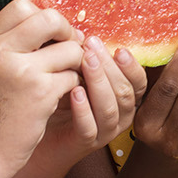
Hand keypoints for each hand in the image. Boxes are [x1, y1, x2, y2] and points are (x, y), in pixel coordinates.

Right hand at [0, 0, 83, 172]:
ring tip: (61, 79)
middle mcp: (2, 49)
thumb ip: (17, 40)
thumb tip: (57, 18)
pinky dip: (74, 87)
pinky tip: (58, 98)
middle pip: (51, 18)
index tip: (49, 36)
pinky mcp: (41, 93)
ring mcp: (22, 70)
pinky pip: (74, 76)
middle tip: (68, 51)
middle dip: (67, 33)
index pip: (24, 4)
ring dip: (75, 64)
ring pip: (71, 49)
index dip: (44, 17)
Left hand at [36, 35, 146, 167]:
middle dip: (109, 67)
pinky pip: (89, 128)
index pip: (139, 82)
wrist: (38, 128)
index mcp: (125, 97)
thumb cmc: (59, 95)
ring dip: (98, 83)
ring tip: (84, 62)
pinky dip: (83, 109)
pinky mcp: (85, 144)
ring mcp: (104, 132)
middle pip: (125, 92)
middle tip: (92, 48)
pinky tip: (74, 92)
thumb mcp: (76, 72)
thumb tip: (85, 33)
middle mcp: (120, 116)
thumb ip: (86, 57)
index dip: (131, 66)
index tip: (118, 48)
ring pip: (110, 109)